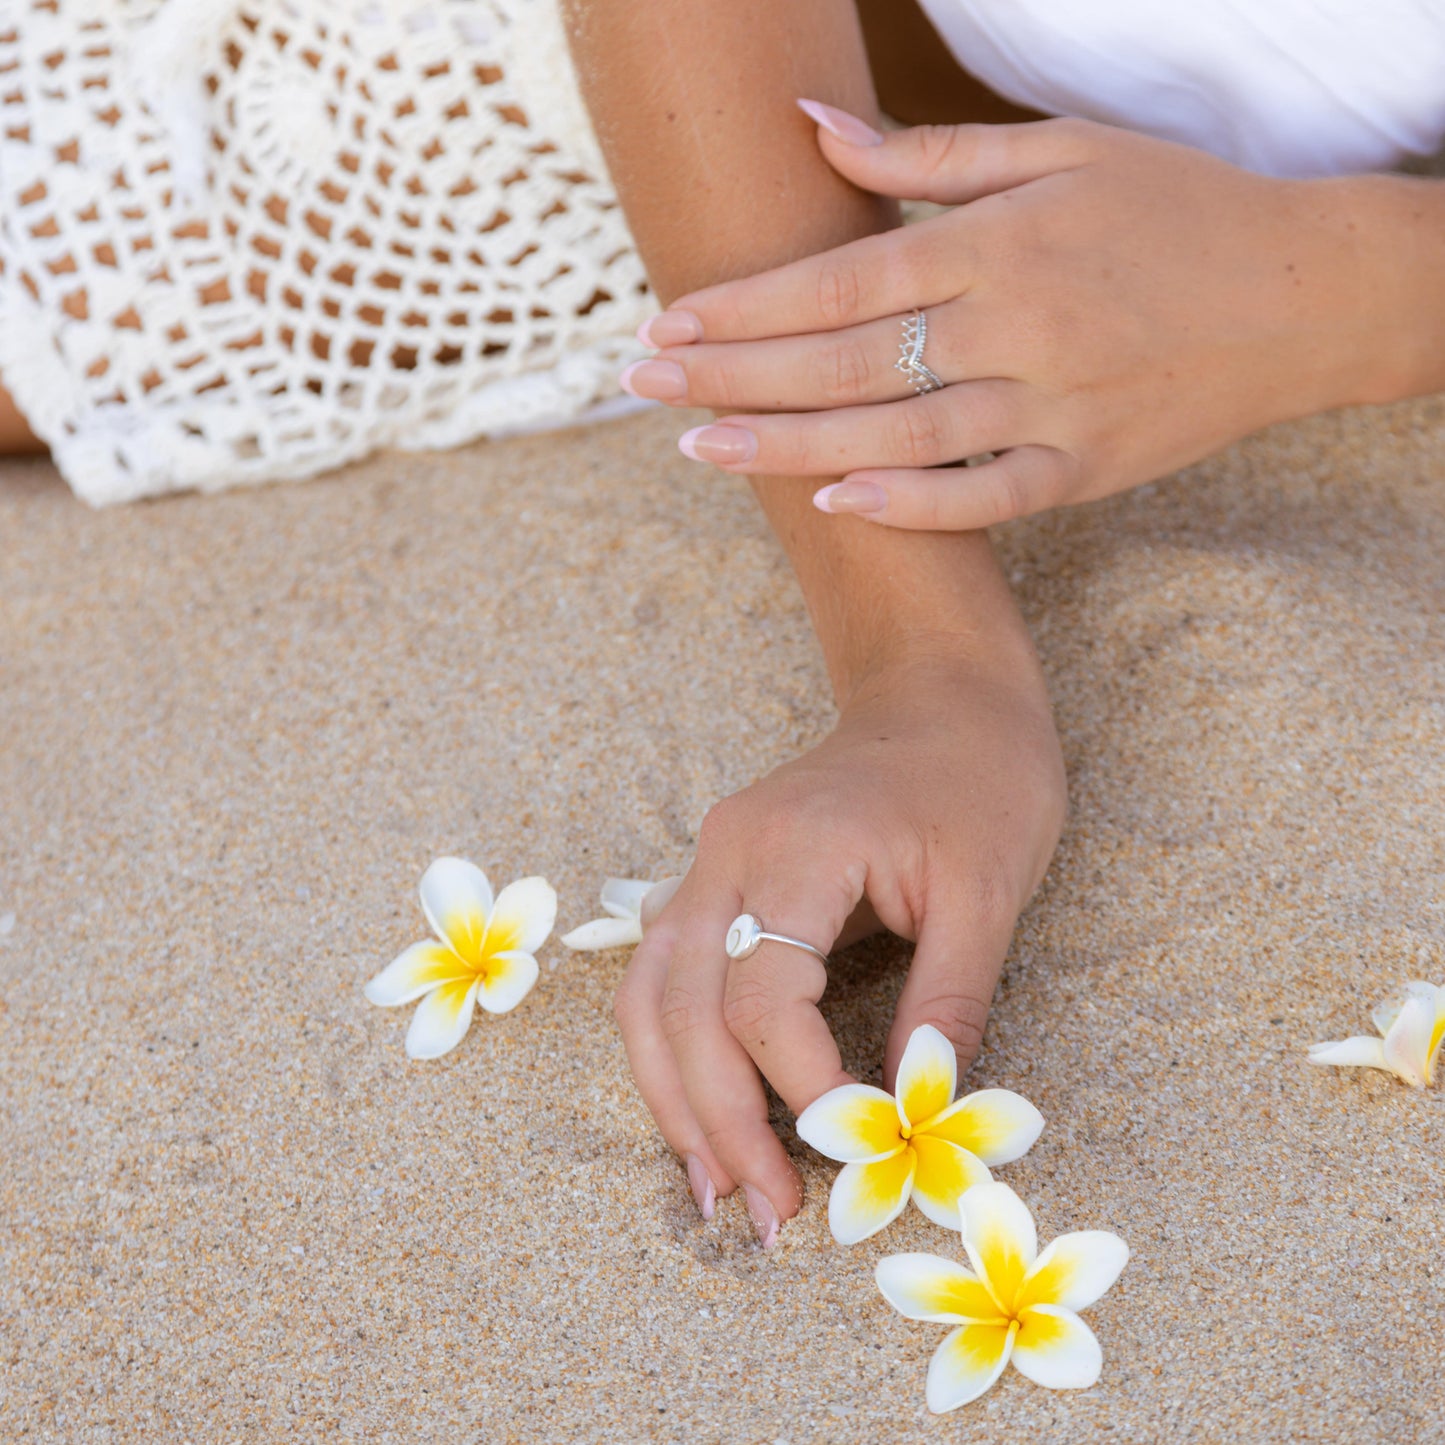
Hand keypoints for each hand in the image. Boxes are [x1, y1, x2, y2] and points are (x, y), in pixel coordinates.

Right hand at [613, 640, 1064, 1242]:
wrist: (942, 693)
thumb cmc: (980, 776)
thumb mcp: (988, 890)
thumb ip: (947, 1001)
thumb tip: (915, 1112)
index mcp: (795, 846)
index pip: (763, 997)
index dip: (802, 1089)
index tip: (860, 1149)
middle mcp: (727, 852)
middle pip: (685, 1009)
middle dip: (720, 1122)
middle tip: (769, 1216)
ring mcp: (708, 862)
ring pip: (650, 997)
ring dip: (674, 1098)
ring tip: (714, 1188)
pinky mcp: (715, 880)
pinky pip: (665, 977)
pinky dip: (674, 1052)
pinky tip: (701, 1113)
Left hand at [622, 106, 1385, 529]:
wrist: (1302, 295)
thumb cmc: (1175, 209)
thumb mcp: (1058, 152)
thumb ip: (928, 157)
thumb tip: (812, 127)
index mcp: (998, 245)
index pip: (841, 279)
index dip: (745, 304)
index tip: (667, 320)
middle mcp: (1013, 328)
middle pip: (844, 360)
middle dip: (733, 371)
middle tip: (643, 385)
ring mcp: (1049, 408)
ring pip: (893, 435)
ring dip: (786, 444)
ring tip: (696, 446)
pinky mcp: (1083, 471)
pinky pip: (982, 499)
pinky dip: (909, 505)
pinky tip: (831, 504)